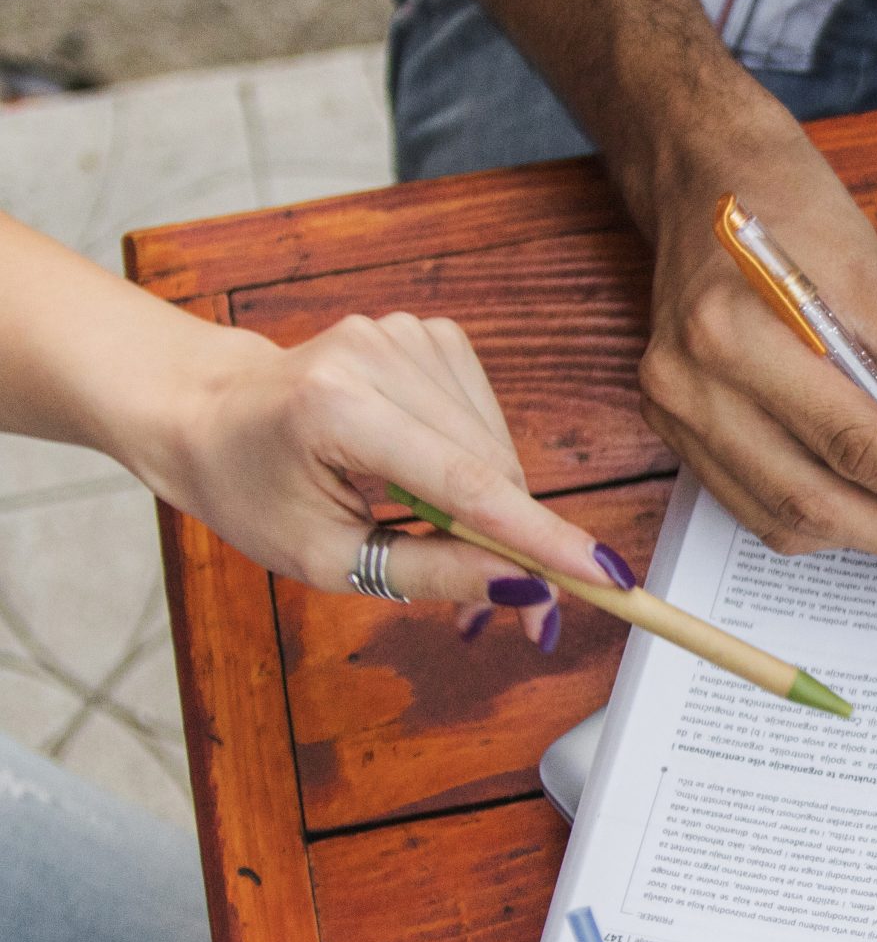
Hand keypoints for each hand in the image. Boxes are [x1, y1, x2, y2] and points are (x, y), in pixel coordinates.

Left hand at [134, 312, 632, 647]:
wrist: (206, 412)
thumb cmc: (252, 488)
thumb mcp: (325, 558)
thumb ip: (431, 573)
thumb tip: (523, 591)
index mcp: (337, 409)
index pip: (467, 483)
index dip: (543, 538)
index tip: (605, 579)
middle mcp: (377, 355)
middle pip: (492, 467)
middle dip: (516, 542)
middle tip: (515, 608)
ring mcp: (406, 335)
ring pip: (498, 447)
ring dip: (493, 504)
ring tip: (437, 533)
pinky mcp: (428, 334)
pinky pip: (487, 418)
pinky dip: (477, 462)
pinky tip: (428, 473)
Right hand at [632, 110, 876, 585]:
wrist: (705, 175)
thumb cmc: (795, 213)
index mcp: (737, 330)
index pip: (854, 444)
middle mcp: (691, 381)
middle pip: (816, 498)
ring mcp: (674, 411)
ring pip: (785, 519)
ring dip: (873, 544)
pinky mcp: (674, 429)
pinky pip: (758, 508)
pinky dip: (826, 525)